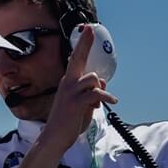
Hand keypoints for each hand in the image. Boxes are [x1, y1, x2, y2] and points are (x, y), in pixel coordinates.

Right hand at [39, 26, 118, 151]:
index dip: (82, 44)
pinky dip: (106, 97)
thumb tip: (103, 83)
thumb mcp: (83, 104)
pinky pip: (96, 93)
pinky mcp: (76, 102)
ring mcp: (70, 92)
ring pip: (92, 78)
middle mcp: (67, 83)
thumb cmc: (68, 121)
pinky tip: (112, 102)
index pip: (75, 59)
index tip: (87, 30)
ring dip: (100, 89)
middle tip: (90, 29)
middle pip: (78, 58)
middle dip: (84, 44)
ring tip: (97, 104)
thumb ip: (92, 91)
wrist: (55, 138)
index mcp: (68, 82)